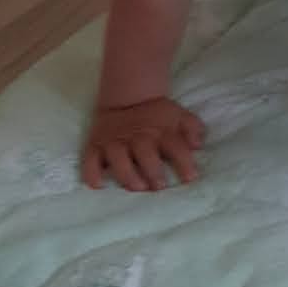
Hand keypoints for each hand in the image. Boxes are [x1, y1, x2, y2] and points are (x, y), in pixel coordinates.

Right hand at [82, 97, 205, 192]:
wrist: (127, 99)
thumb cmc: (156, 116)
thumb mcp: (178, 115)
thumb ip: (192, 128)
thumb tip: (198, 144)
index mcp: (160, 131)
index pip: (175, 146)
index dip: (184, 162)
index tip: (191, 178)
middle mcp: (137, 137)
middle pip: (145, 153)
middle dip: (152, 170)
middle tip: (159, 186)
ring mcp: (114, 142)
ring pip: (118, 159)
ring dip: (127, 174)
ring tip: (136, 187)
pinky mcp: (95, 146)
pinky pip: (90, 161)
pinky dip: (92, 173)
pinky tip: (99, 185)